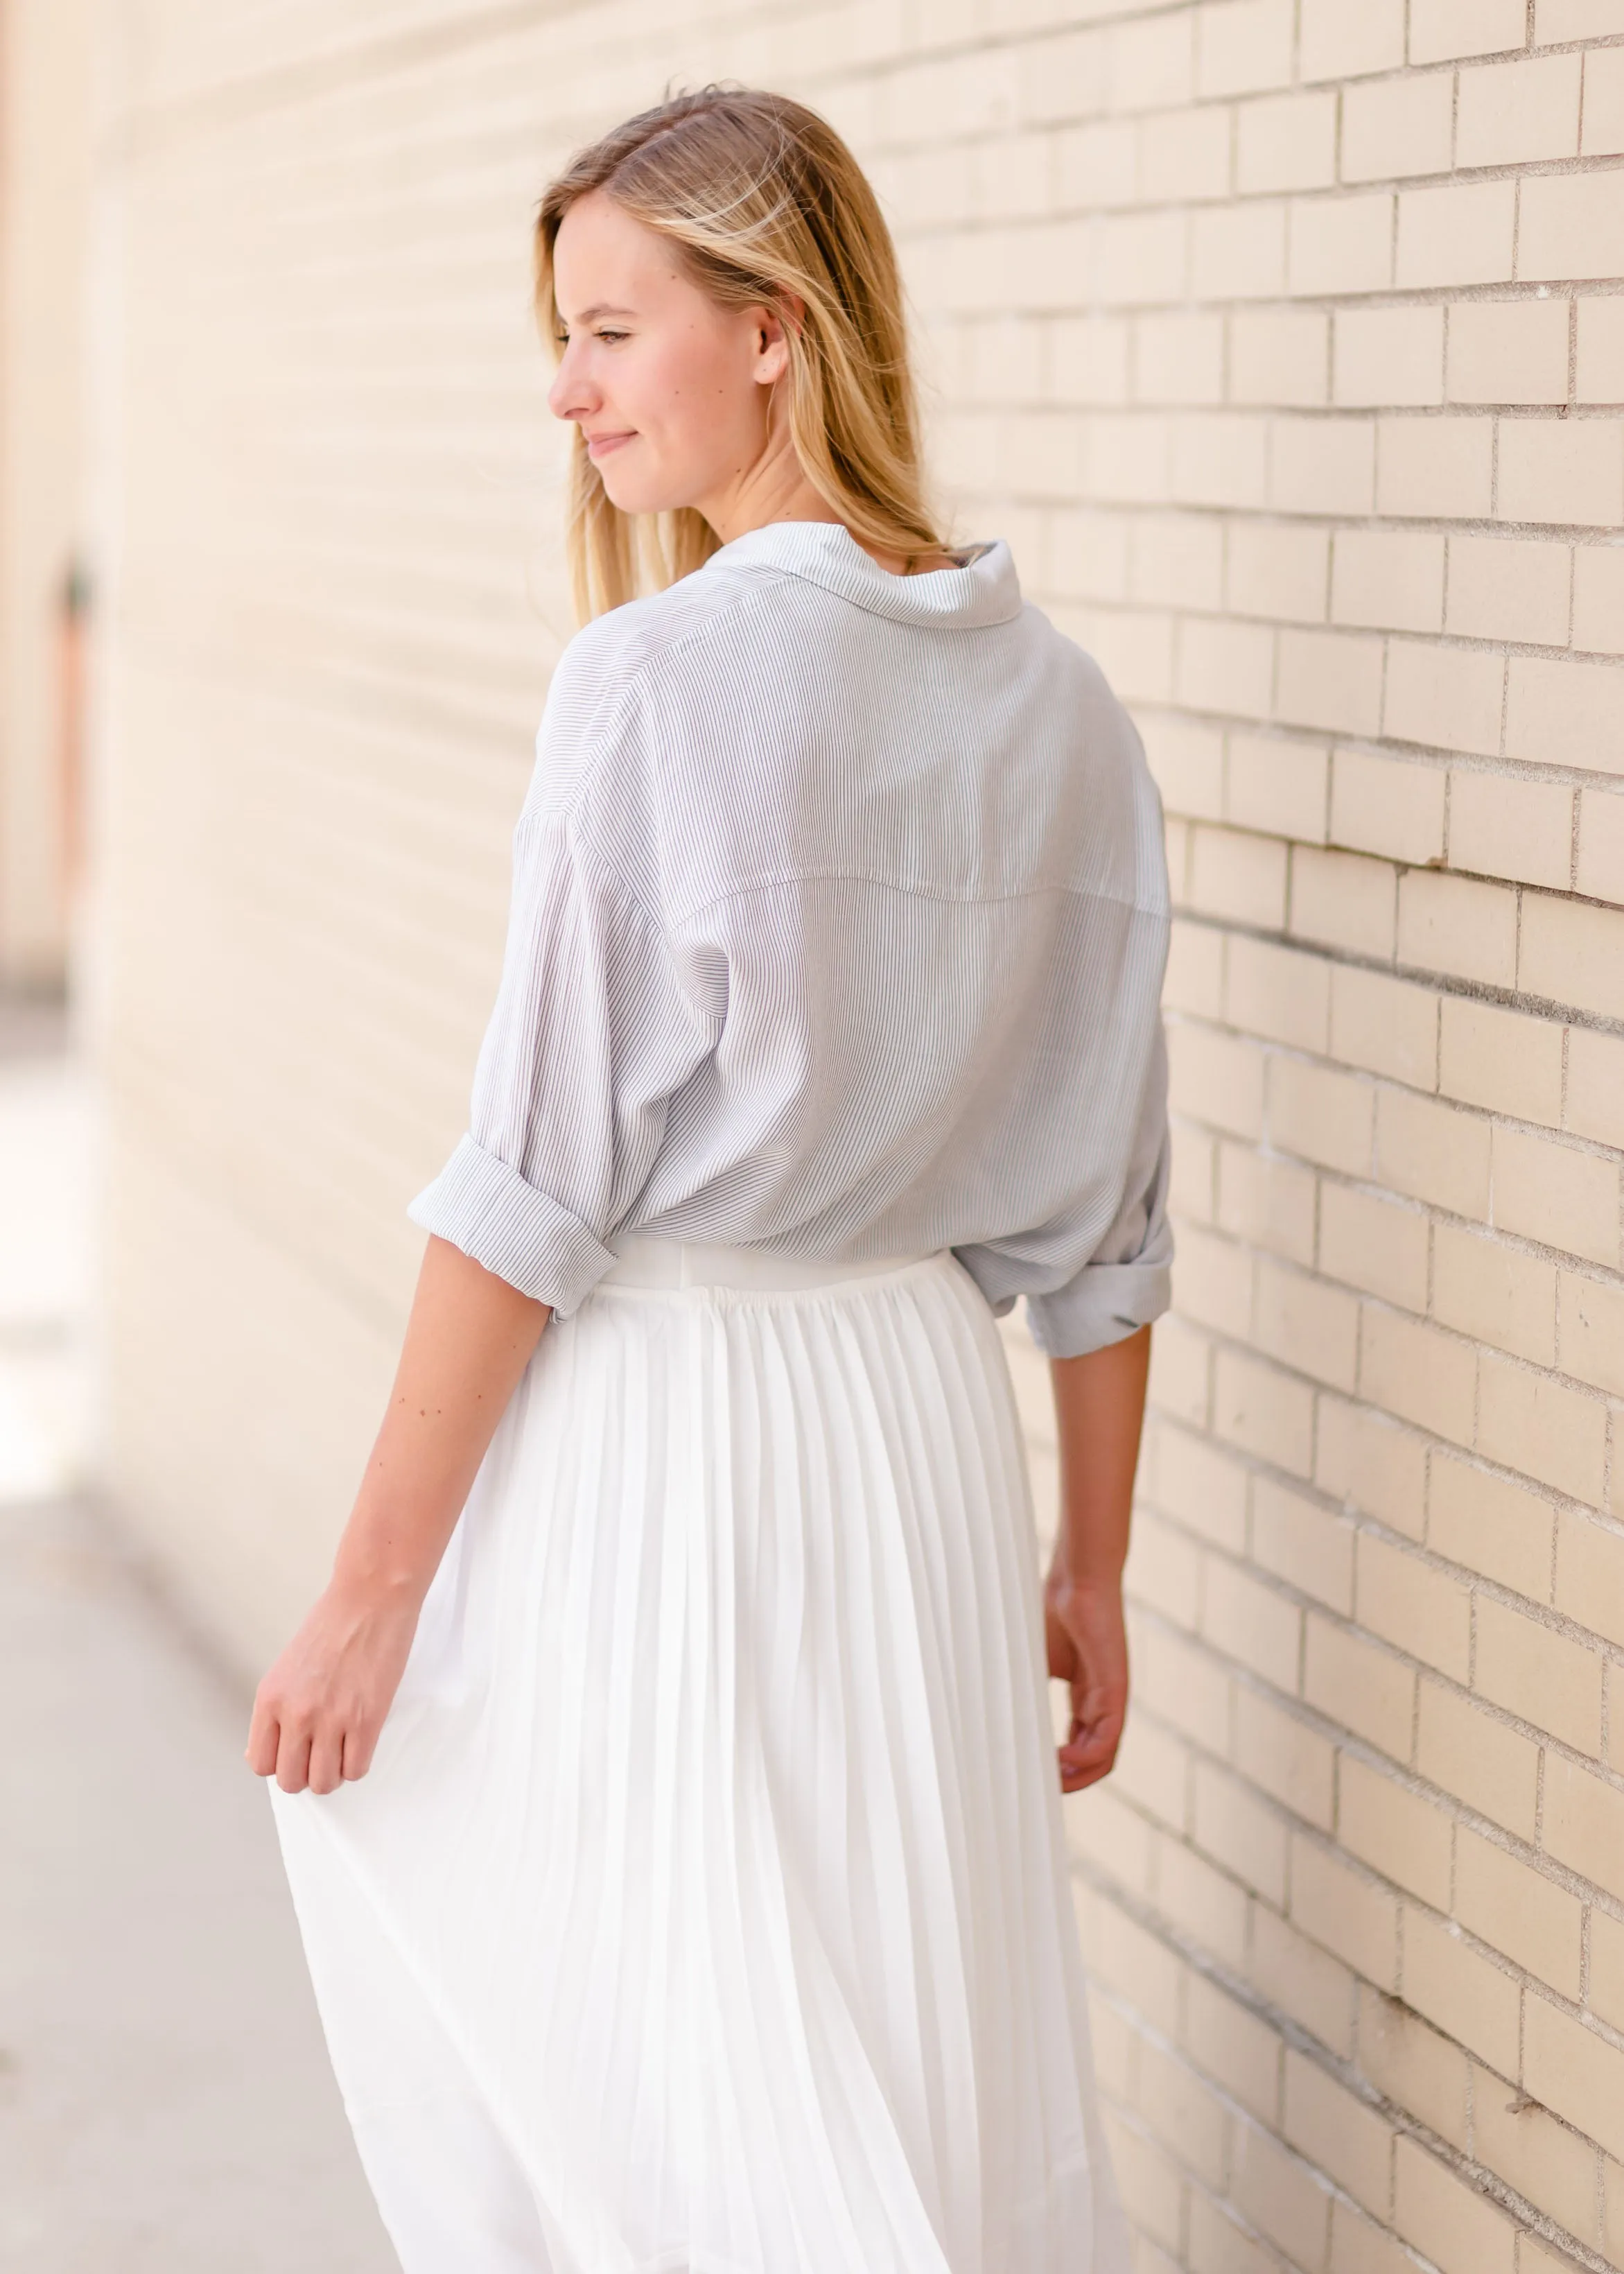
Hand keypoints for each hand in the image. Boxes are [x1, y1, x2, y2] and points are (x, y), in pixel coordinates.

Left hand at [246, 1578, 422, 1795]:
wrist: (371, 1597)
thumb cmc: (334, 1624)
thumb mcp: (288, 1667)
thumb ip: (278, 1707)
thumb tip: (271, 1747)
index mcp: (270, 1698)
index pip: (261, 1763)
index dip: (281, 1764)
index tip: (296, 1753)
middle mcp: (295, 1713)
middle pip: (291, 1780)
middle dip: (307, 1773)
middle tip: (322, 1754)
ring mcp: (331, 1719)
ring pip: (323, 1782)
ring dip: (334, 1773)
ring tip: (343, 1750)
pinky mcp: (366, 1720)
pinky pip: (356, 1769)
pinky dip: (358, 1764)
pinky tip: (361, 1741)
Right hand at [1043, 1565, 1127, 1793]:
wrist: (1077, 1581)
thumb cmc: (1054, 1613)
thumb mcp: (1033, 1663)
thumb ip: (1025, 1692)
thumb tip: (988, 1719)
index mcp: (1086, 1696)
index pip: (1079, 1744)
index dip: (1059, 1766)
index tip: (1033, 1774)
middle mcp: (1102, 1703)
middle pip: (1094, 1758)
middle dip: (1069, 1780)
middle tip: (1039, 1789)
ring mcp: (1112, 1699)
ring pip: (1104, 1756)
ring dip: (1078, 1777)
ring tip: (1050, 1783)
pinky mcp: (1117, 1692)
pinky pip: (1108, 1739)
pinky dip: (1087, 1758)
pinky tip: (1061, 1761)